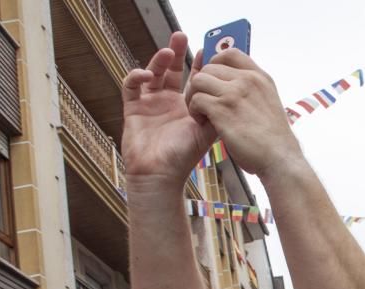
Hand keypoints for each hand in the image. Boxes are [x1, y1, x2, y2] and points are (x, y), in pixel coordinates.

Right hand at [121, 32, 216, 186]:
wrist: (160, 176)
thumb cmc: (184, 157)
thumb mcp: (207, 133)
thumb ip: (217, 112)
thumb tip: (233, 93)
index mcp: (186, 106)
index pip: (192, 79)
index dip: (198, 64)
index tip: (205, 50)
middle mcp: (168, 102)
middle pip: (171, 70)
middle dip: (175, 53)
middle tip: (181, 36)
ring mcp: (149, 104)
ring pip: (152, 73)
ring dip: (158, 61)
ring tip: (167, 52)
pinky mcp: (132, 108)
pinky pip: (131, 86)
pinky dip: (137, 76)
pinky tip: (148, 75)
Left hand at [186, 47, 302, 179]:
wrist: (279, 158)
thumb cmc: (274, 139)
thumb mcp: (269, 103)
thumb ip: (252, 91)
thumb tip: (232, 86)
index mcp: (260, 77)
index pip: (230, 53)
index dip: (215, 63)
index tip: (213, 79)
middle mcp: (247, 80)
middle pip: (210, 67)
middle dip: (202, 84)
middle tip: (204, 102)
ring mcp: (234, 93)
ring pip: (198, 80)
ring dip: (194, 96)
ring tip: (201, 113)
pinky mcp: (222, 109)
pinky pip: (196, 99)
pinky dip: (194, 111)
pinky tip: (203, 122)